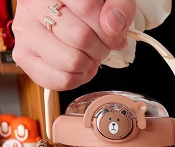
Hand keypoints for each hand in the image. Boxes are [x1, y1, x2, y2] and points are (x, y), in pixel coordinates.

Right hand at [12, 0, 135, 89]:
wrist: (66, 19)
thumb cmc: (88, 11)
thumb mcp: (109, 0)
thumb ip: (119, 7)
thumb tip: (112, 25)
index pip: (87, 8)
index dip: (109, 28)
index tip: (113, 32)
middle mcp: (32, 5)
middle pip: (81, 38)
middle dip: (101, 47)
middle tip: (100, 44)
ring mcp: (25, 32)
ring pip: (72, 61)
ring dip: (89, 63)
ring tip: (87, 54)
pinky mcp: (25, 57)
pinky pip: (62, 80)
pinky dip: (78, 78)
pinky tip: (79, 67)